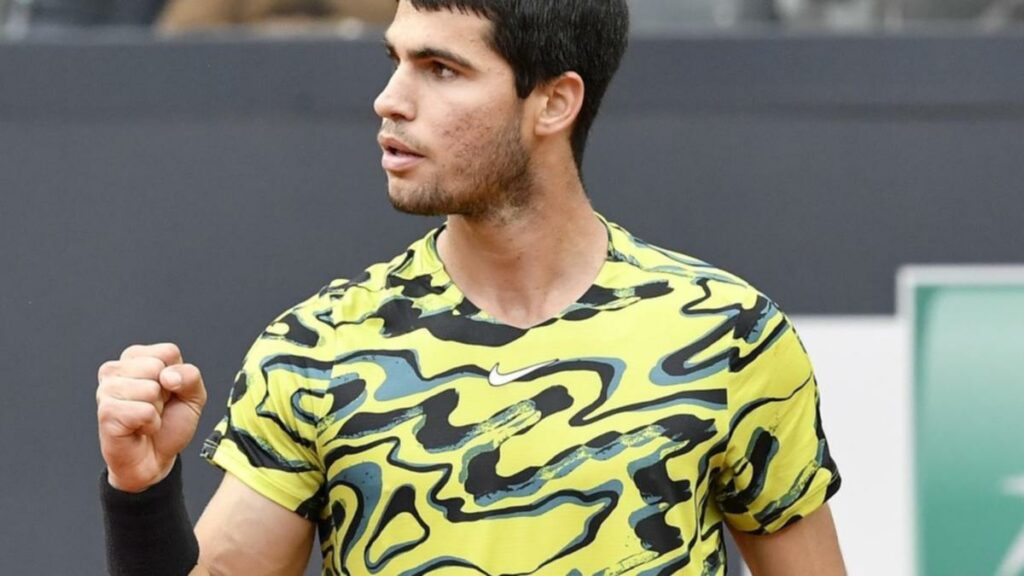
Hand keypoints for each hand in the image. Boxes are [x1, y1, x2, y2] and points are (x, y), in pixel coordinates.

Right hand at [96, 343, 207, 492]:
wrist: (154, 458)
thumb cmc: (169, 423)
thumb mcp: (193, 395)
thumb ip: (190, 376)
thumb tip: (167, 376)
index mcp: (136, 358)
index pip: (168, 352)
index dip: (177, 377)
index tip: (168, 393)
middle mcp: (115, 369)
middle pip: (157, 367)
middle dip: (166, 393)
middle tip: (155, 408)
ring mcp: (107, 389)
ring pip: (151, 389)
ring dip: (157, 411)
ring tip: (145, 418)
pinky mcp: (106, 412)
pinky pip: (144, 412)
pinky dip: (150, 424)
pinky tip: (139, 429)